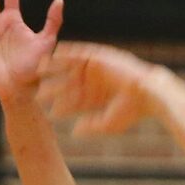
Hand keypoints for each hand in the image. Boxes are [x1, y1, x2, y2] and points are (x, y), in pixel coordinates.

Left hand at [38, 41, 154, 135]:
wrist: (146, 93)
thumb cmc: (130, 111)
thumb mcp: (107, 123)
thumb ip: (90, 127)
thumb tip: (74, 133)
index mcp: (96, 98)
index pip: (74, 102)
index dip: (61, 106)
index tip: (48, 112)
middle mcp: (94, 83)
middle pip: (68, 84)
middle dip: (54, 88)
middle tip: (37, 91)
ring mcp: (97, 69)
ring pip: (71, 67)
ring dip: (57, 67)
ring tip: (40, 68)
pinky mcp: (100, 57)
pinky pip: (81, 52)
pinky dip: (69, 51)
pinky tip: (56, 51)